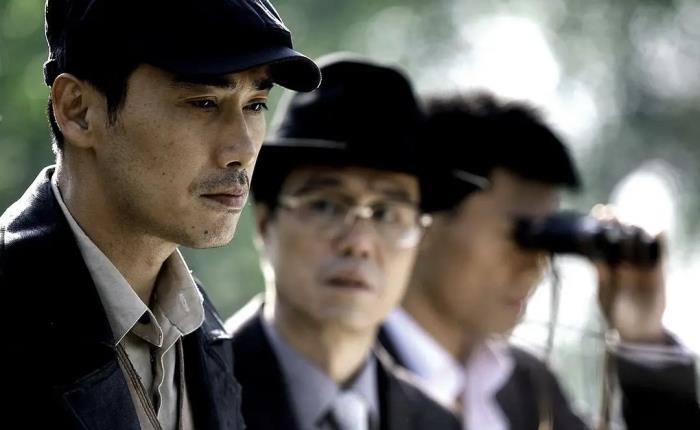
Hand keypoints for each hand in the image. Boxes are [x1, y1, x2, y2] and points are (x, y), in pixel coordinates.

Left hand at [591, 205, 665, 341]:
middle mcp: (624, 263)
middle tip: (608, 211)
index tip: (595, 215)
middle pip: (620, 238)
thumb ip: (604, 279)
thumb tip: (597, 262)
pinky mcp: (658, 272)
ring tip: (631, 216)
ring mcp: (641, 266)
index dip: (599, 228)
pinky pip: (660, 255)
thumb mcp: (606, 296)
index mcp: (608, 267)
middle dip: (615, 224)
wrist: (637, 331)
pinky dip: (661, 242)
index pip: (603, 242)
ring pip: (639, 243)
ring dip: (636, 228)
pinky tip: (659, 229)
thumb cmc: (616, 314)